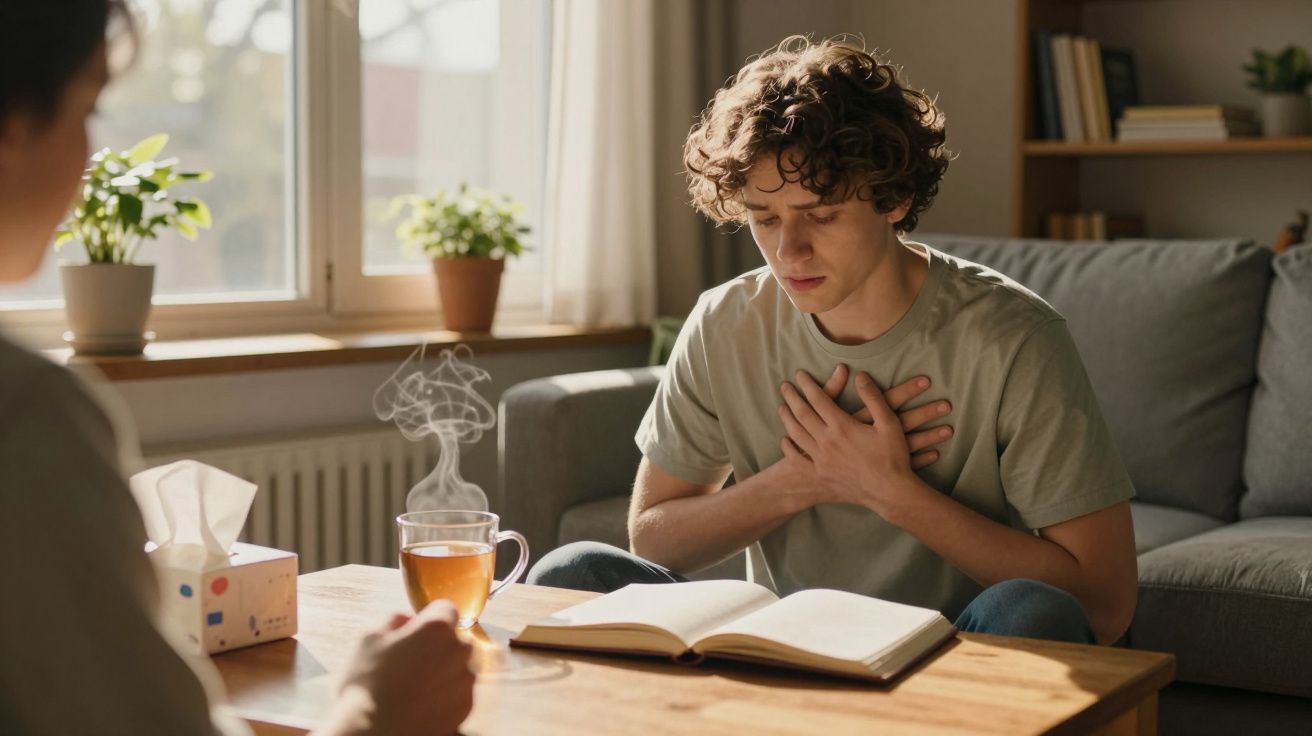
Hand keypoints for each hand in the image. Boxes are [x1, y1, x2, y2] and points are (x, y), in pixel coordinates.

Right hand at [317, 601, 474, 735]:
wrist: (376, 734)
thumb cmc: (368, 686)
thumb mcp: (368, 639)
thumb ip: (393, 620)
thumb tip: (406, 619)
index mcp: (436, 628)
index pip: (444, 608)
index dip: (428, 617)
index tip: (416, 629)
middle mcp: (458, 650)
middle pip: (454, 637)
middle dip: (437, 644)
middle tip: (411, 660)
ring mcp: (465, 680)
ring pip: (459, 665)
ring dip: (444, 669)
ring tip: (415, 685)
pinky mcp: (466, 706)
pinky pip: (460, 690)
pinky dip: (447, 693)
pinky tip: (423, 701)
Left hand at [778, 369, 935, 514]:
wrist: (890, 492)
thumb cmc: (892, 456)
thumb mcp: (889, 423)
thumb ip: (873, 397)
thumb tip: (860, 376)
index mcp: (842, 426)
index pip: (817, 399)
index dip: (807, 384)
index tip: (799, 374)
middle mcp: (827, 442)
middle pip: (801, 414)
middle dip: (791, 397)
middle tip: (784, 386)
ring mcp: (821, 460)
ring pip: (796, 434)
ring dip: (786, 418)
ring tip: (782, 407)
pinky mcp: (820, 475)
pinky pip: (797, 460)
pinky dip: (788, 449)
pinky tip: (785, 440)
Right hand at [816, 364, 952, 469]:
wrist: (810, 479)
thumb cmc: (816, 443)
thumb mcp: (821, 415)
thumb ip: (831, 391)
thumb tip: (845, 368)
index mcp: (859, 421)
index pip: (887, 400)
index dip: (907, 390)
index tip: (927, 380)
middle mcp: (870, 438)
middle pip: (902, 422)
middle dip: (925, 412)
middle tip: (947, 404)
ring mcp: (876, 456)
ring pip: (907, 445)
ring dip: (928, 436)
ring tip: (949, 428)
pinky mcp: (877, 471)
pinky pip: (902, 465)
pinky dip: (919, 458)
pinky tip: (936, 453)